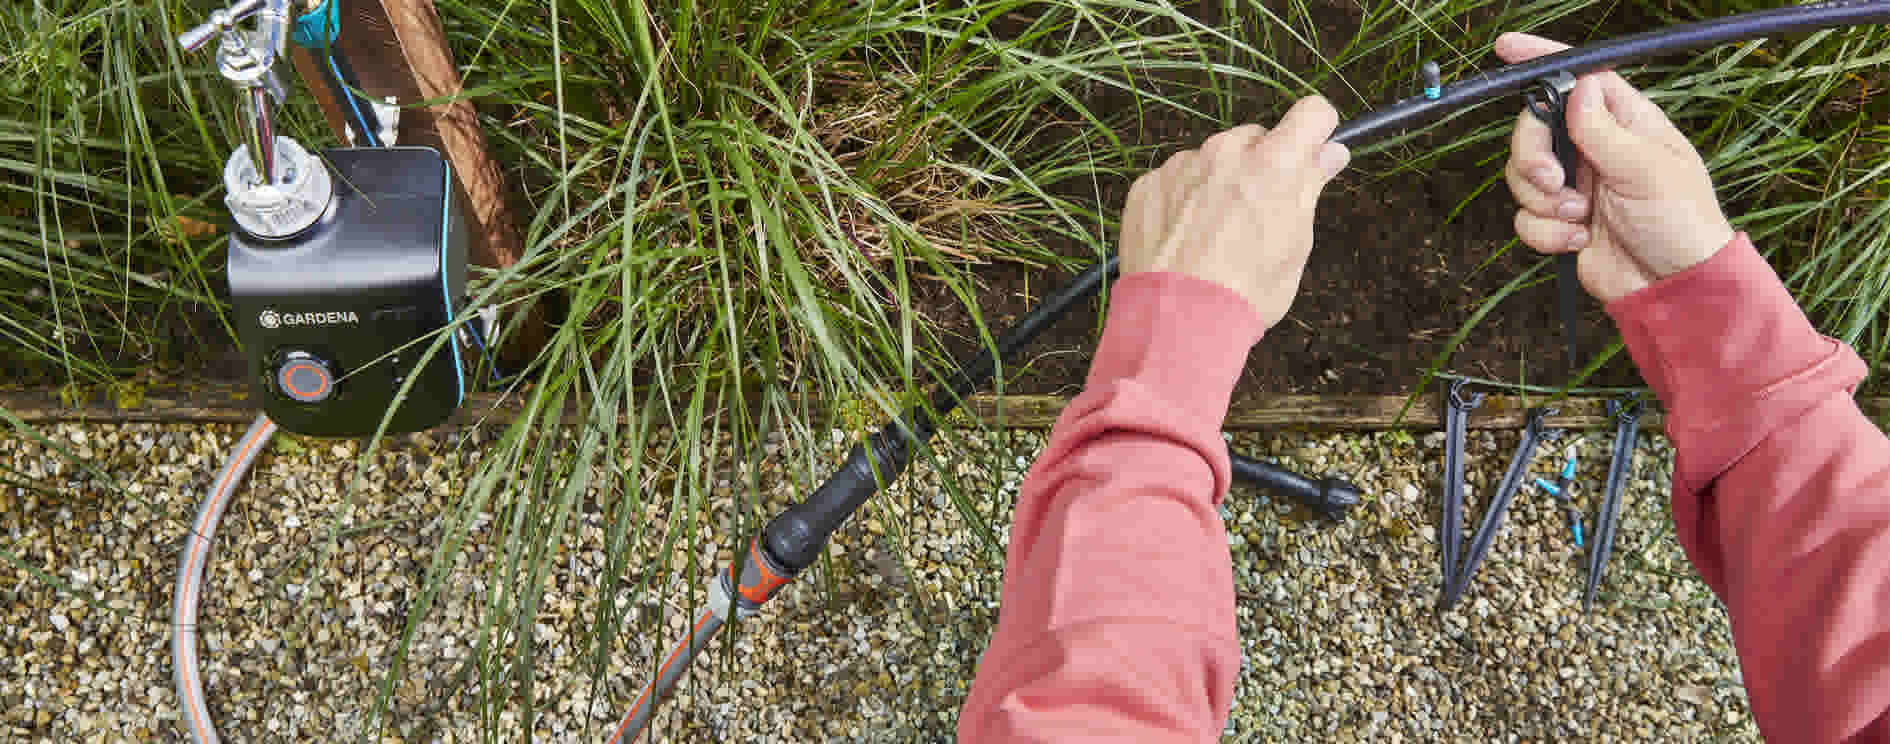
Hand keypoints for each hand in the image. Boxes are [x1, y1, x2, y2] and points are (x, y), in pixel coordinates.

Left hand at [1119, 96, 1349, 329]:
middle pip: (1256, 138)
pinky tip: (1182, 239)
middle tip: (1256, 213)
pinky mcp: (1146, 185)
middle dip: (1262, 165)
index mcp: (1273, 163)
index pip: (1311, 113)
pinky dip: (1181, 199)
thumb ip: (1309, 188)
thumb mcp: (1295, 244)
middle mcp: (1224, 151)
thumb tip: (1330, 152)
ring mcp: (1180, 166)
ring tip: (1212, 234)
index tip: (1312, 155)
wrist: (1176, 321)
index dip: (1316, 132)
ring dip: (1218, 181)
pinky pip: (1174, 180)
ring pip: (1211, 159)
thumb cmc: (1248, 290)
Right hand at [1497, 32, 1734, 303]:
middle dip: (1533, 156)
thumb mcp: (1647, 171)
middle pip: (1535, 128)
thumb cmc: (1681, 222)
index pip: (1580, 76)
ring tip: (1579, 218)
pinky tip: (1579, 241)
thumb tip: (1576, 88)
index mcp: (1626, 122)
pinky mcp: (1560, 221)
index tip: (1506, 49)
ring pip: (1523, 175)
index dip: (1543, 61)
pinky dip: (1546, 233)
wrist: (1672, 286)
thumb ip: (1604, 131)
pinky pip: (1525, 217)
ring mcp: (1575, 184)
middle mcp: (1595, 147)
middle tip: (1552, 181)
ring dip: (1543, 202)